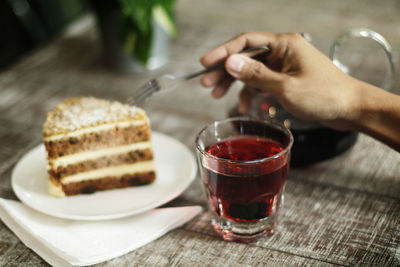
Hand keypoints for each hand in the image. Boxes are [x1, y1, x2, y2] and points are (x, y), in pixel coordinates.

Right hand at [200, 32, 360, 129]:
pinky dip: (250, 93)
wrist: (350, 109)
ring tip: (217, 96)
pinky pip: (261, 83)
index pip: (246, 42)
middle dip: (224, 70)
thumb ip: (256, 75)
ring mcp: (283, 66)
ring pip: (251, 71)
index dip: (223, 52)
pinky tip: (244, 106)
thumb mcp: (286, 87)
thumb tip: (230, 63)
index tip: (205, 62)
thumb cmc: (325, 95)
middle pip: (245, 56)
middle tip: (206, 83)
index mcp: (284, 45)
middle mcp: (282, 52)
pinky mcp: (285, 80)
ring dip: (234, 83)